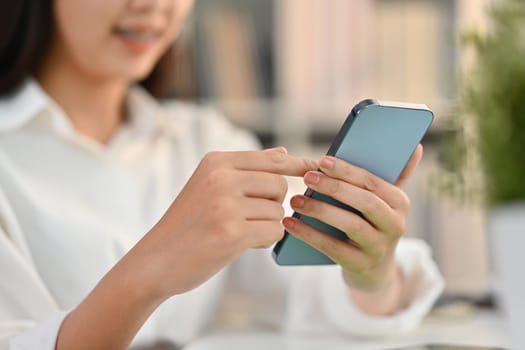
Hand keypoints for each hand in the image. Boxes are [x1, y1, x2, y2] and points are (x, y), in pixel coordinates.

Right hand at [129, 147, 317, 298]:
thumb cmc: (188, 224)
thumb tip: (285, 152)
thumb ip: (247, 169)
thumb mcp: (210, 186)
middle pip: (279, 184)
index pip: (271, 159)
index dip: (297, 165)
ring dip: (268, 225)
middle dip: (274, 204)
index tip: (317, 168)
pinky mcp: (231, 232)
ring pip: (278, 210)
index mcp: (216, 162)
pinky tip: (244, 244)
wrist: (156, 260)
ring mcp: (225, 204)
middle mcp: (221, 177)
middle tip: (254, 217)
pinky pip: (274, 231)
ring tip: (242, 232)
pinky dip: (266, 240)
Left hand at [283, 145, 422, 313]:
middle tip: (307, 177)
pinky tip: (291, 223)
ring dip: (319, 210)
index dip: (347, 171)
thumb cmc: (373, 224)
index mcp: (400, 203)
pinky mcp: (360, 265)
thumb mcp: (386, 202)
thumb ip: (395, 174)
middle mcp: (395, 225)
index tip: (322, 160)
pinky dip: (309, 235)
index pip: (373, 182)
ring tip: (295, 200)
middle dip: (334, 188)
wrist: (374, 272)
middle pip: (364, 202)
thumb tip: (415, 146)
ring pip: (350, 224)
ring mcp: (379, 248)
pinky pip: (332, 248)